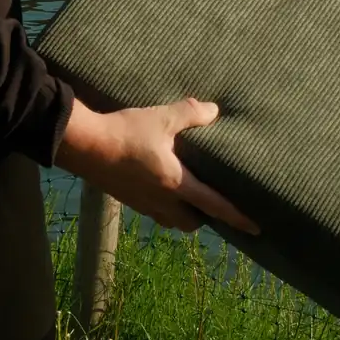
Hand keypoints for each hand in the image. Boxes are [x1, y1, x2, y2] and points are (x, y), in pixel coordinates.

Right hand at [56, 95, 258, 235]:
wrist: (84, 145)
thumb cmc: (125, 132)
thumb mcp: (161, 118)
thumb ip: (190, 114)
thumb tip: (213, 110)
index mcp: (176, 184)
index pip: (214, 206)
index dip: (237, 217)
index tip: (256, 228)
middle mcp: (161, 200)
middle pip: (190, 222)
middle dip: (204, 218)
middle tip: (212, 204)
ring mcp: (141, 203)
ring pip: (169, 220)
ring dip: (182, 214)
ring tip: (187, 197)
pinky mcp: (125, 199)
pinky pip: (151, 211)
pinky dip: (162, 206)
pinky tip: (158, 186)